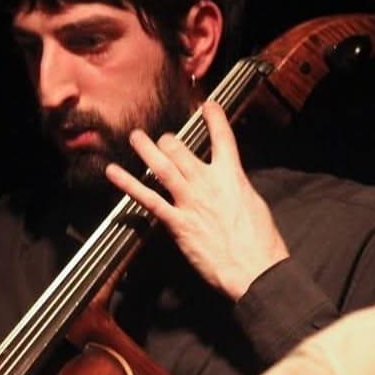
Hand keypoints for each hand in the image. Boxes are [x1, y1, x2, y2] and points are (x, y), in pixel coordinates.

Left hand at [105, 101, 288, 300]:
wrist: (255, 269)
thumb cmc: (261, 242)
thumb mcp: (252, 204)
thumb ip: (234, 189)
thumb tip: (226, 185)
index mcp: (233, 177)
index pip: (224, 138)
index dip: (214, 118)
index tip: (207, 106)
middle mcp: (208, 183)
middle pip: (182, 150)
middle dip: (168, 142)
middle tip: (162, 140)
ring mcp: (189, 201)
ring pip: (162, 167)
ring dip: (146, 149)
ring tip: (135, 137)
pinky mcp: (176, 222)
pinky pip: (147, 199)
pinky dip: (128, 184)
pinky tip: (113, 173)